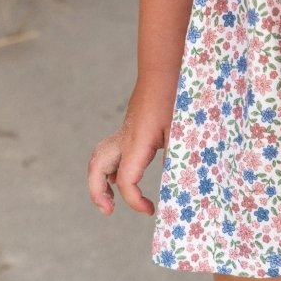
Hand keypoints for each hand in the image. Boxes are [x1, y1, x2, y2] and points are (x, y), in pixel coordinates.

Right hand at [87, 77, 177, 216]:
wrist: (165, 70)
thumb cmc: (175, 96)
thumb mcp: (182, 128)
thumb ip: (180, 156)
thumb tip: (183, 184)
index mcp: (137, 141)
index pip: (125, 180)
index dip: (134, 201)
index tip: (150, 210)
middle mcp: (125, 138)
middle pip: (96, 168)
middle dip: (97, 193)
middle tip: (109, 211)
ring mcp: (124, 133)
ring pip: (98, 159)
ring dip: (98, 181)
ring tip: (110, 201)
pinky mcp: (128, 129)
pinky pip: (108, 152)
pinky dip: (108, 169)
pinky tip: (120, 178)